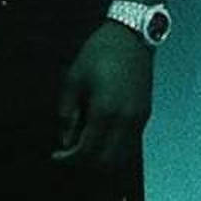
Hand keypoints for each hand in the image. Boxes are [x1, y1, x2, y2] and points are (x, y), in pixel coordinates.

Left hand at [54, 20, 153, 166]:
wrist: (131, 37)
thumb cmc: (98, 54)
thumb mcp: (73, 81)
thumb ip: (67, 114)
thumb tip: (65, 142)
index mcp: (105, 111)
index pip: (87, 151)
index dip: (69, 159)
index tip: (56, 156)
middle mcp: (126, 121)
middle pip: (105, 161)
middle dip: (85, 163)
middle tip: (69, 154)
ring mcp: (138, 120)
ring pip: (121, 157)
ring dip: (101, 159)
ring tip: (85, 146)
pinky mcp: (144, 115)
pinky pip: (130, 145)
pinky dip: (114, 149)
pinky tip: (100, 137)